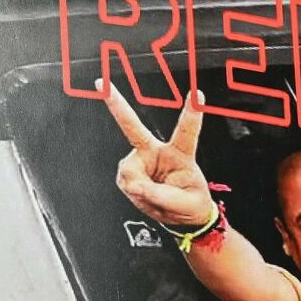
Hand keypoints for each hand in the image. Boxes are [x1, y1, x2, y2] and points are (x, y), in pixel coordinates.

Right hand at [102, 82, 215, 226]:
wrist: (180, 215)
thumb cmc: (190, 204)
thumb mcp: (186, 205)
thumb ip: (162, 196)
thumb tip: (136, 187)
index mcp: (181, 154)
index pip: (186, 131)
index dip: (192, 113)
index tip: (198, 94)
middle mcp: (158, 151)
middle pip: (134, 127)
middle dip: (117, 105)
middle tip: (103, 85)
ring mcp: (140, 159)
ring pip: (129, 171)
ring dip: (139, 188)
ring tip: (156, 196)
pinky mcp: (130, 171)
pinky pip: (125, 181)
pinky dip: (134, 193)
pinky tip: (145, 194)